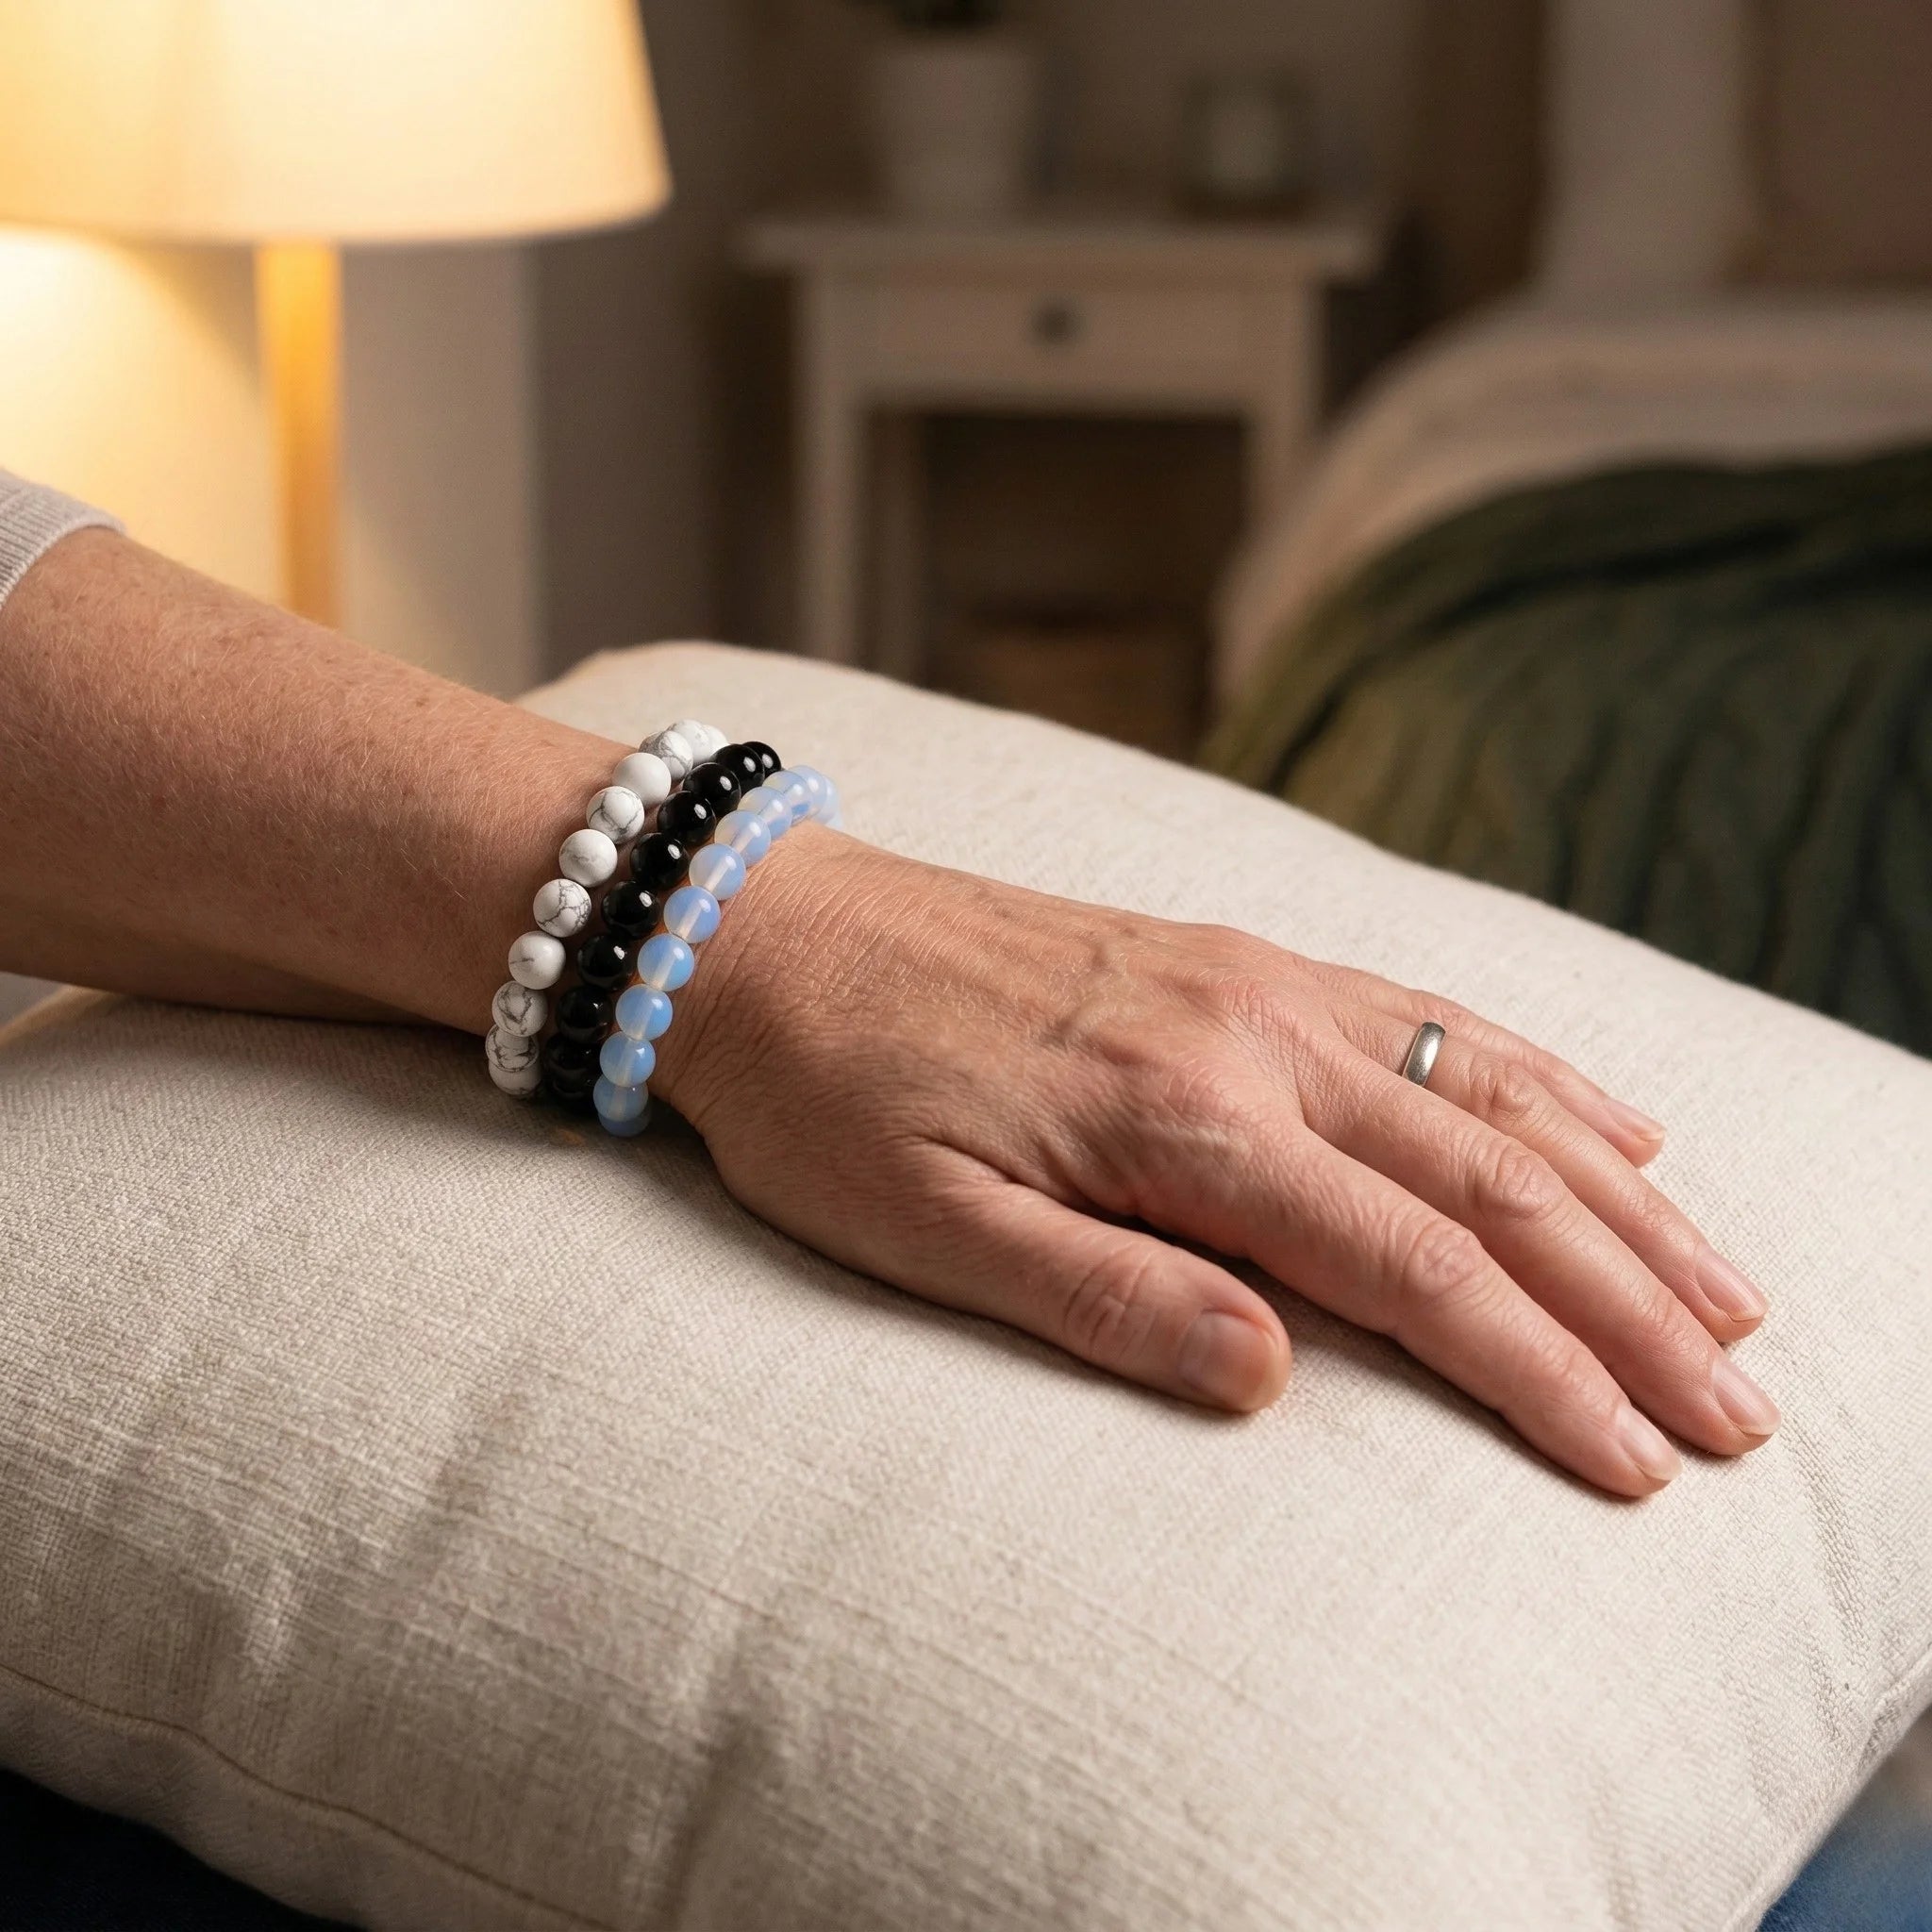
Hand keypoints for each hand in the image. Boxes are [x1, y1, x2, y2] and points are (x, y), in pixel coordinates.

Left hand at [660, 826, 1778, 1496]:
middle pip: (1488, 1181)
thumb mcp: (924, 1226)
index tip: (1643, 1464)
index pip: (1411, 1268)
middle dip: (1629, 1305)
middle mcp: (1248, 1035)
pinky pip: (1425, 1009)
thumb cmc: (825, 1097)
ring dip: (1618, 1196)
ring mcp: (1252, 979)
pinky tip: (1613, 1118)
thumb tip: (1272, 1380)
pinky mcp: (1234, 953)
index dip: (1541, 1373)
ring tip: (1728, 1288)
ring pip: (1485, 1090)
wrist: (759, 930)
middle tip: (1742, 1410)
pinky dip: (1537, 1070)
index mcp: (1178, 1122)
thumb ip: (1103, 1296)